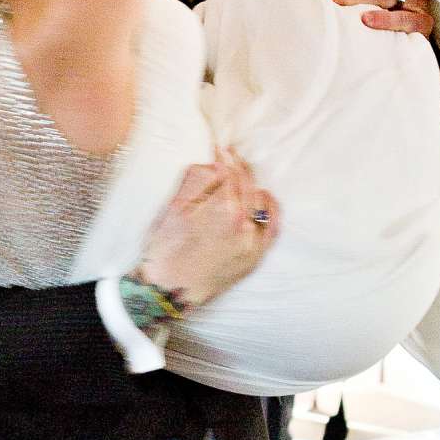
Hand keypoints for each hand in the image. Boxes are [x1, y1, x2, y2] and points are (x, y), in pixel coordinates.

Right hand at [137, 151, 279, 310]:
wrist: (169, 291)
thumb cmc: (165, 250)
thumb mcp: (174, 208)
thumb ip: (197, 180)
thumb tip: (214, 162)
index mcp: (223, 209)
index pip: (229, 172)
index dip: (224, 157)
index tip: (219, 148)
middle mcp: (244, 225)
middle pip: (247, 184)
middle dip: (237, 167)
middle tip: (228, 156)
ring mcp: (253, 243)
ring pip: (260, 201)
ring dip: (251, 185)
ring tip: (239, 177)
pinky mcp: (255, 257)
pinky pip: (273, 226)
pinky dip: (270, 208)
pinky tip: (263, 198)